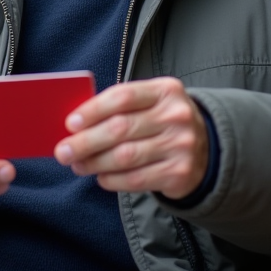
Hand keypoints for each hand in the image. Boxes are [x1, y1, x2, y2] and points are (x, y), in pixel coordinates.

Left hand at [54, 78, 208, 198]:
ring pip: (126, 157)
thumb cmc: (161, 121)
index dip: (92, 110)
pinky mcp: (180, 173)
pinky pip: (137, 180)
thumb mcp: (149, 103)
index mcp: (165, 90)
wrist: (207, 147)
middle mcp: (176, 116)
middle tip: (63, 152)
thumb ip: (118, 108)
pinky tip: (100, 177)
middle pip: (120, 129)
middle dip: (86, 142)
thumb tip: (74, 126)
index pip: (123, 97)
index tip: (69, 124)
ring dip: (95, 163)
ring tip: (77, 165)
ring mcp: (181, 145)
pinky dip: (113, 180)